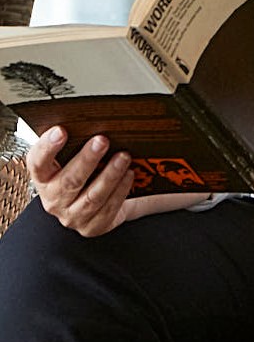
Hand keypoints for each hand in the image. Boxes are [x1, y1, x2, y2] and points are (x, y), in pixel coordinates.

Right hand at [27, 127, 210, 236]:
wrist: (92, 209)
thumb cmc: (85, 176)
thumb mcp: (77, 158)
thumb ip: (82, 140)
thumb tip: (102, 114)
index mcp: (45, 177)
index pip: (37, 162)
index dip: (47, 147)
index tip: (60, 130)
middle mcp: (54, 199)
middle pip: (69, 180)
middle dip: (87, 159)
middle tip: (102, 140)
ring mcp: (72, 215)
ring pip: (91, 196)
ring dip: (109, 175)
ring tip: (124, 156)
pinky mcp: (92, 227)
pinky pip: (107, 209)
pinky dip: (120, 191)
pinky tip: (129, 175)